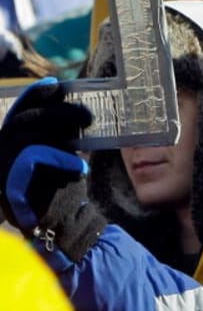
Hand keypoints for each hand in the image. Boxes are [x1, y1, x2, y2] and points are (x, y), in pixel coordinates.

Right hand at [0, 79, 102, 264]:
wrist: (58, 224)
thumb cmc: (61, 185)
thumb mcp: (60, 152)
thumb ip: (61, 132)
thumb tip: (76, 108)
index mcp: (11, 139)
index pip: (20, 110)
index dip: (35, 95)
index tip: (56, 86)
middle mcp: (1, 150)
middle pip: (26, 120)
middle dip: (59, 112)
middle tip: (87, 117)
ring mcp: (2, 166)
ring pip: (30, 137)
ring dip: (62, 134)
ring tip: (85, 139)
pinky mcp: (11, 183)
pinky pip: (35, 159)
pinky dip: (60, 159)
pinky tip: (78, 167)